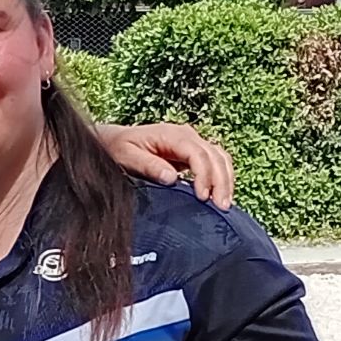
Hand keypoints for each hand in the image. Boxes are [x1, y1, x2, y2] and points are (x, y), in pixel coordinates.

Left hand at [101, 120, 234, 207]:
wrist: (114, 141)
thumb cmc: (118, 148)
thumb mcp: (126, 156)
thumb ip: (148, 165)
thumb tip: (171, 178)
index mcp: (171, 134)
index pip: (198, 153)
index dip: (204, 175)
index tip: (202, 197)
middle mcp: (186, 135)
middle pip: (215, 155)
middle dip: (221, 181)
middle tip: (221, 207)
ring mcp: (192, 143)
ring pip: (220, 158)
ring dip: (226, 180)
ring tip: (225, 205)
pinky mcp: (193, 153)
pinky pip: (216, 162)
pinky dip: (222, 178)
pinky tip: (221, 196)